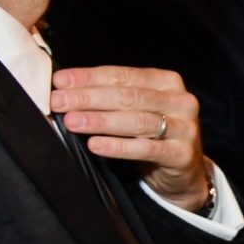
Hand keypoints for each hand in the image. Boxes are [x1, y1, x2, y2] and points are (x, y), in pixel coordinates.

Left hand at [51, 65, 213, 210]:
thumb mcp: (137, 108)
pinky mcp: (181, 154)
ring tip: (72, 122)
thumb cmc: (153, 133)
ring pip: (137, 121)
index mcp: (167, 81)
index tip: (59, 82)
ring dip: (100, 121)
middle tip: (59, 102)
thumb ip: (111, 95)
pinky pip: (146, 149)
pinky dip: (118, 146)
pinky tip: (95, 144)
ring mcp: (185, 128)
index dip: (89, 77)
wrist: (183, 169)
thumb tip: (66, 88)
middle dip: (89, 98)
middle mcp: (180, 101)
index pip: (123, 75)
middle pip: (129, 96)